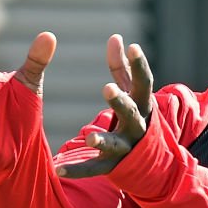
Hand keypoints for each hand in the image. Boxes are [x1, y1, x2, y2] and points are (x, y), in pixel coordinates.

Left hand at [56, 36, 152, 178]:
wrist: (150, 159)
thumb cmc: (136, 114)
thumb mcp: (131, 91)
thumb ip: (122, 66)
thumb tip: (116, 37)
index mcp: (143, 105)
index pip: (143, 82)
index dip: (139, 64)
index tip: (132, 46)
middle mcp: (137, 126)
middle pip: (131, 112)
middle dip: (120, 101)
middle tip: (107, 88)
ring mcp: (125, 147)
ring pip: (114, 144)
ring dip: (102, 140)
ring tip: (89, 137)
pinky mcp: (112, 166)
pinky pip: (93, 169)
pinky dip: (76, 170)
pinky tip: (58, 170)